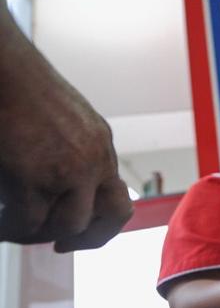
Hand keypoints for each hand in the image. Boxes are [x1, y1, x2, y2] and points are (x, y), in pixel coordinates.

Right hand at [0, 5, 132, 250]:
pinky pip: (26, 222)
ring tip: (11, 227)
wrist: (0, 63)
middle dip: (80, 239)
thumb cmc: (19, 85)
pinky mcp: (32, 176)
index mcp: (101, 146)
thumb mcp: (63, 118)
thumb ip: (71, 150)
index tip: (77, 235)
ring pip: (64, 227)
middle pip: (103, 220)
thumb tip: (58, 186)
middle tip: (53, 244)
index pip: (119, 202)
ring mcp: (67, 170)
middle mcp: (93, 161)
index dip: (102, 227)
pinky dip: (9, 229)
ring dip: (36, 234)